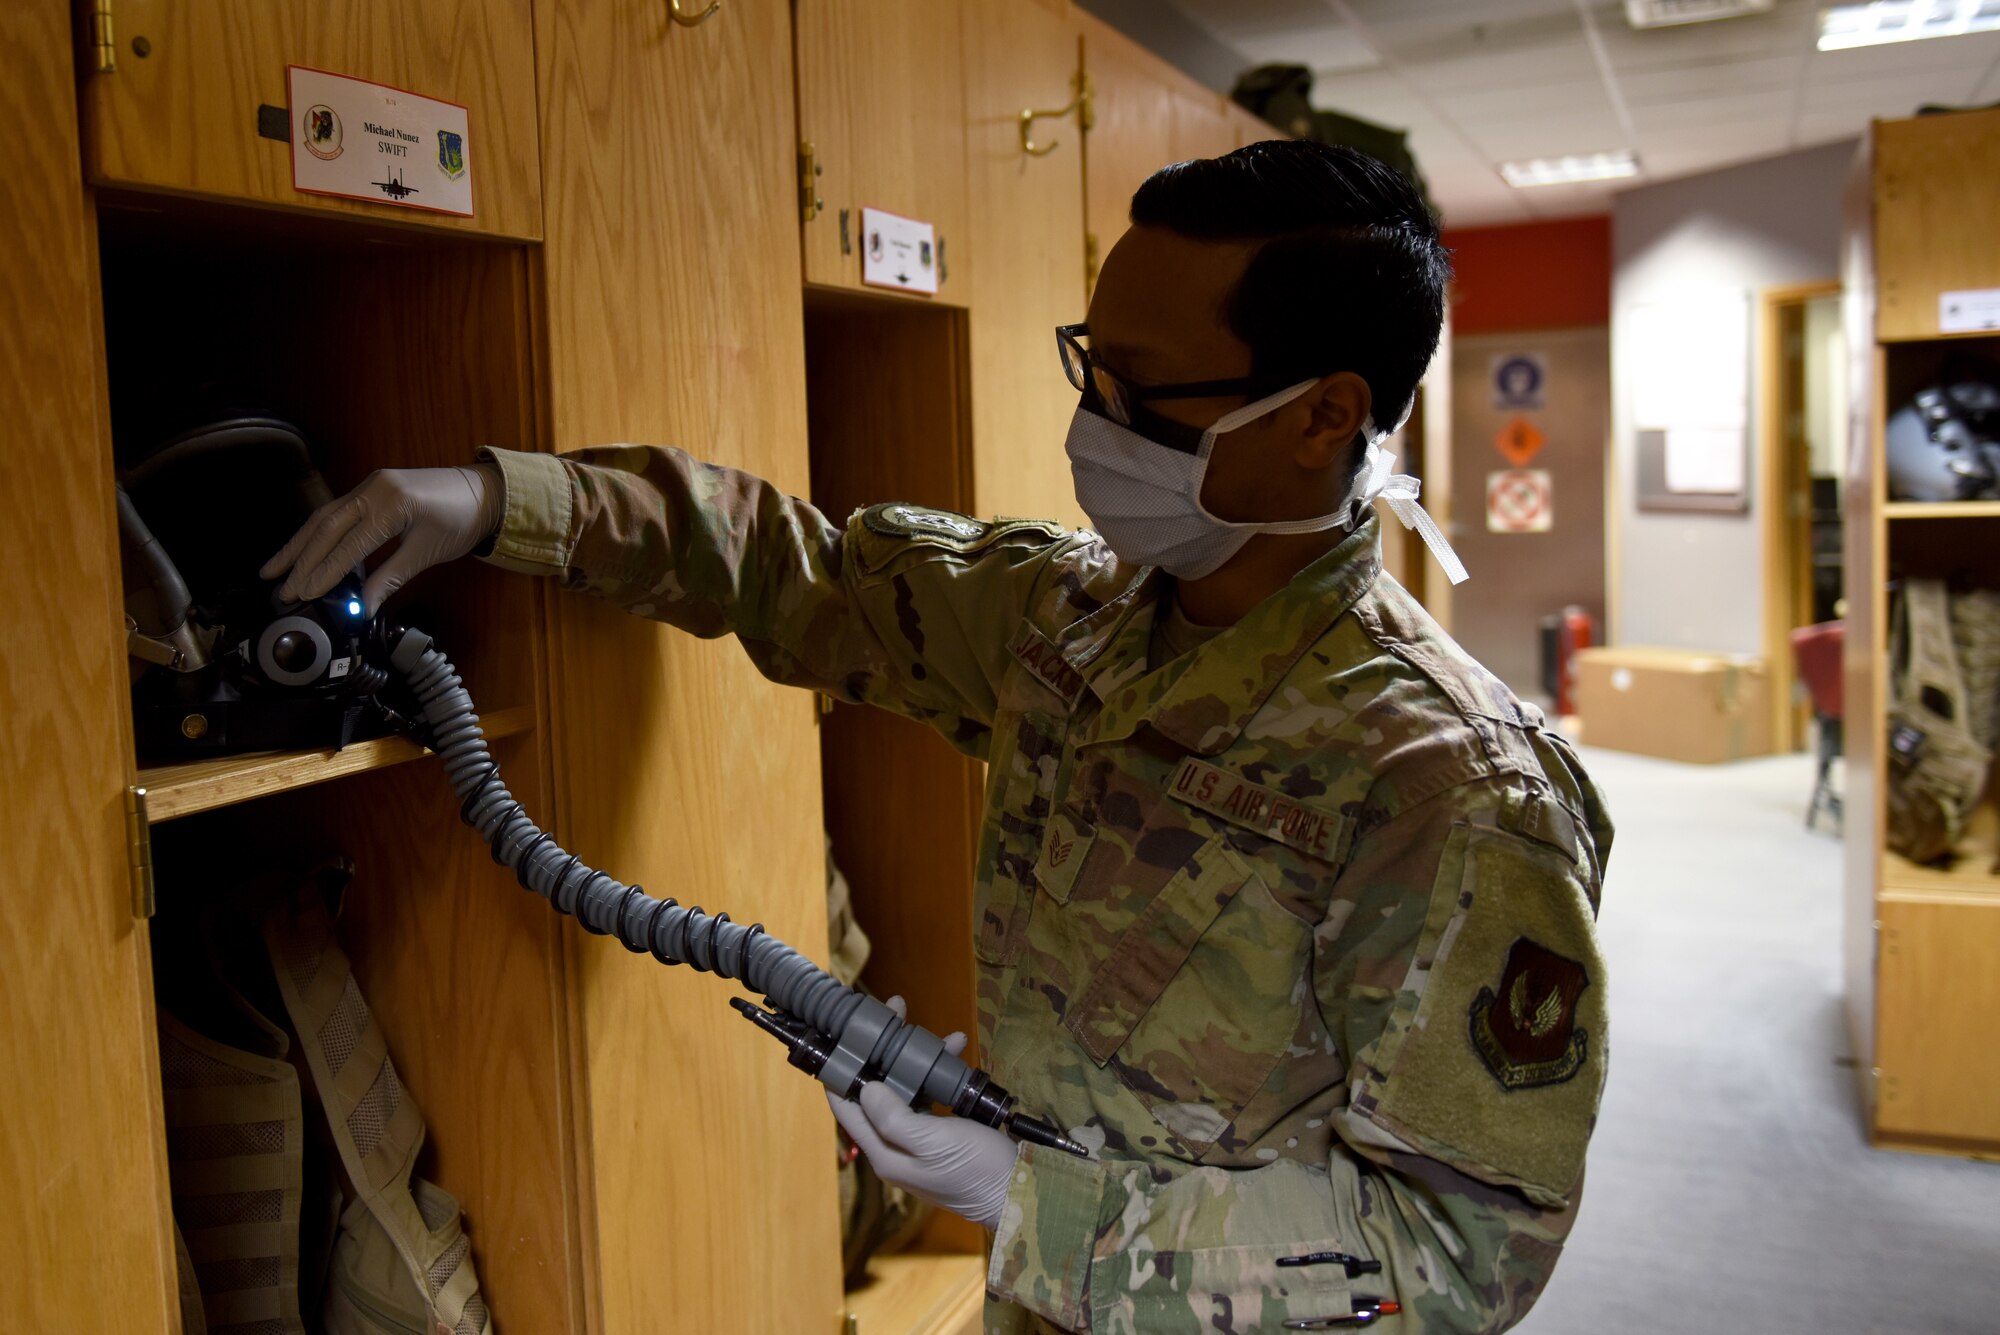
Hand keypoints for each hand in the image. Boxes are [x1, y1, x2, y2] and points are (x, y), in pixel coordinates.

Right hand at [260, 464, 503, 613]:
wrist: (482, 492)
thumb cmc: (460, 521)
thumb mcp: (426, 553)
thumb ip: (389, 578)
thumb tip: (362, 608)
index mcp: (391, 504)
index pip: (349, 544)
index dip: (326, 572)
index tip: (306, 596)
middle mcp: (373, 489)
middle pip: (327, 529)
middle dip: (302, 562)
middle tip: (283, 591)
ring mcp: (370, 486)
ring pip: (324, 518)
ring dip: (298, 546)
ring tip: (273, 570)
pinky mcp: (370, 488)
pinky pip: (335, 512)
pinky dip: (315, 533)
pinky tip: (300, 549)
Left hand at [825, 998, 1017, 1229]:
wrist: (1020, 1193)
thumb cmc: (974, 1169)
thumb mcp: (932, 1141)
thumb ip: (893, 1117)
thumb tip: (866, 1088)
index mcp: (884, 1153)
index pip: (847, 1109)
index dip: (839, 1073)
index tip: (841, 1037)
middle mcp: (895, 1146)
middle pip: (876, 1093)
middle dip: (882, 1054)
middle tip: (893, 1013)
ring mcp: (919, 1140)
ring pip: (905, 1090)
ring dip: (915, 1059)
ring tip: (932, 1029)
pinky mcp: (942, 1134)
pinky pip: (931, 1096)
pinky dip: (939, 1073)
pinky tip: (956, 1049)